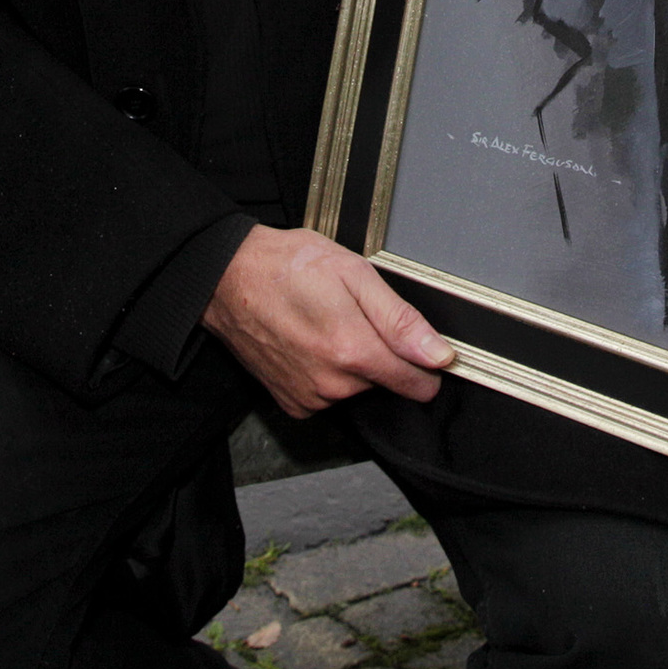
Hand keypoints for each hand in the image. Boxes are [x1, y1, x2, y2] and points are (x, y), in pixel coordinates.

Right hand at [203, 224, 455, 415]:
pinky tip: (308, 341)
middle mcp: (331, 384)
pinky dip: (326, 373)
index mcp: (353, 351)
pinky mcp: (290, 403)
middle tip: (351, 313)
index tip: (414, 342)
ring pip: (355, 388)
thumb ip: (400, 320)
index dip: (424, 362)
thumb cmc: (288, 265)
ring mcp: (308, 397)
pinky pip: (328, 395)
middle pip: (385, 383)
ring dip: (350, 362)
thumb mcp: (355, 274)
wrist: (228, 277)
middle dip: (379, 352)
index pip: (418, 384)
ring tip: (324, 322)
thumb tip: (439, 354)